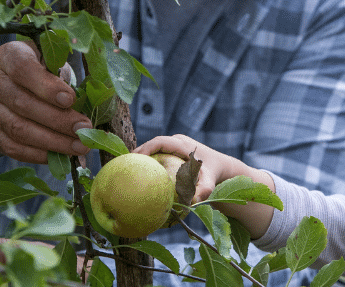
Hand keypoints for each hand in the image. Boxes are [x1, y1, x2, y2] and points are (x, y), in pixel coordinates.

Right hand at [0, 41, 91, 163]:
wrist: (9, 77)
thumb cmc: (39, 66)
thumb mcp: (50, 59)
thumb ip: (63, 74)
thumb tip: (89, 100)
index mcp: (9, 57)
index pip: (23, 70)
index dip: (47, 87)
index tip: (70, 100)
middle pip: (24, 104)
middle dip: (59, 120)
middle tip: (84, 129)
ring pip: (18, 129)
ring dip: (52, 142)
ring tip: (78, 147)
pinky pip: (11, 147)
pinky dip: (37, 154)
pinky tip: (58, 156)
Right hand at [135, 134, 276, 238]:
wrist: (221, 168)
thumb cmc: (215, 173)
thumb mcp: (211, 181)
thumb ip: (204, 189)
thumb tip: (195, 201)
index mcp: (183, 144)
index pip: (160, 142)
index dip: (145, 148)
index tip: (132, 159)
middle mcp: (177, 142)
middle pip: (152, 145)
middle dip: (137, 154)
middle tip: (122, 166)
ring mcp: (174, 147)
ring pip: (153, 150)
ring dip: (140, 159)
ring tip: (124, 171)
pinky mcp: (172, 153)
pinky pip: (157, 157)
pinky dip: (148, 165)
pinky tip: (137, 178)